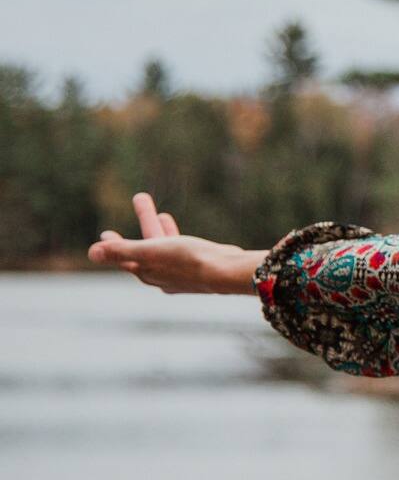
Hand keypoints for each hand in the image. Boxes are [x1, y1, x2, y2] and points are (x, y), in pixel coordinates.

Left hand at [86, 192, 266, 295]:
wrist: (227, 271)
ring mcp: (181, 274)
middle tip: (140, 203)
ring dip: (162, 232)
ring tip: (163, 214)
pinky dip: (178, 240)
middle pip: (146, 249)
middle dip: (143, 226)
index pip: (124, 258)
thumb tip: (92, 252)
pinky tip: (184, 235)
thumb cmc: (188, 260)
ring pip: (166, 249)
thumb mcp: (151, 251)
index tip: (105, 233)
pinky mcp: (200, 268)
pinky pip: (183, 251)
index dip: (114, 246)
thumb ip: (121, 251)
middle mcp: (162, 277)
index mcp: (147, 272)